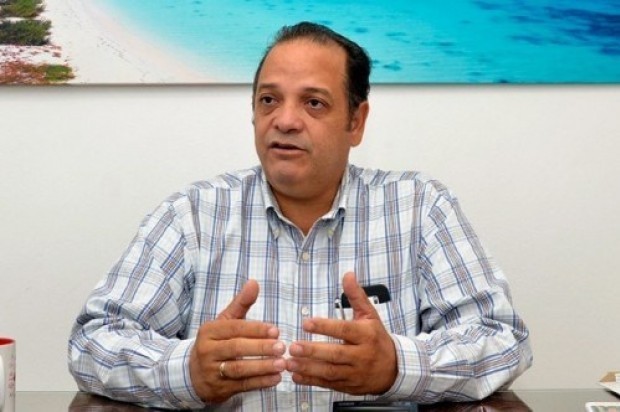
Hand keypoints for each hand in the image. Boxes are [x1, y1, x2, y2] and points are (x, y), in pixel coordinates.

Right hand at [189, 279, 285, 402]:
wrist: (192, 374)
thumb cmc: (216, 343)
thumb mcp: (224, 322)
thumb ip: (241, 304)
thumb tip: (254, 282)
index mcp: (209, 331)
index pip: (235, 328)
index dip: (256, 329)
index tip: (276, 330)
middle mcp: (207, 351)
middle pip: (236, 348)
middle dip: (260, 348)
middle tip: (282, 347)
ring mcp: (212, 371)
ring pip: (238, 369)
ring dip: (262, 367)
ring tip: (282, 364)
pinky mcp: (219, 389)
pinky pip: (241, 385)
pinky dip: (260, 383)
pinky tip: (275, 379)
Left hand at [286, 272, 396, 394]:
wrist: (394, 369)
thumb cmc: (377, 338)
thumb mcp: (370, 315)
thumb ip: (356, 296)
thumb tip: (348, 274)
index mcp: (366, 335)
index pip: (344, 330)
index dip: (325, 327)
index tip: (306, 323)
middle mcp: (362, 355)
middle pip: (336, 354)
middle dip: (313, 351)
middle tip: (293, 347)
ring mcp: (355, 373)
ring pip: (331, 372)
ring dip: (309, 368)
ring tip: (290, 362)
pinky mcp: (349, 386)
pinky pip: (329, 384)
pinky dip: (312, 382)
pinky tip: (296, 375)